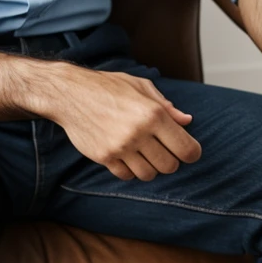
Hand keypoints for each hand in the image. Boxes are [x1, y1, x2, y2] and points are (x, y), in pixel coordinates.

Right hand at [54, 65, 201, 180]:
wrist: (70, 93)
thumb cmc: (108, 86)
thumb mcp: (140, 87)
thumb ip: (166, 106)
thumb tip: (187, 122)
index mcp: (153, 113)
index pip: (186, 149)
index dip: (191, 153)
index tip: (187, 151)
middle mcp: (139, 132)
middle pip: (169, 166)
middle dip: (170, 161)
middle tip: (161, 150)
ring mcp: (120, 147)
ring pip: (148, 174)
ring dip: (149, 166)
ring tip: (142, 151)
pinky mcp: (104, 157)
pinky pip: (126, 175)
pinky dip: (130, 169)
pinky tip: (125, 154)